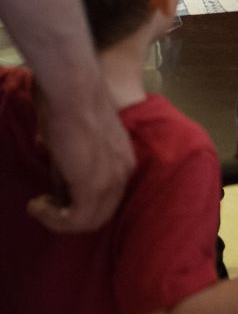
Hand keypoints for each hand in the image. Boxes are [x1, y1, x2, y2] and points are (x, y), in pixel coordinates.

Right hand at [27, 78, 134, 232]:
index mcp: (123, 161)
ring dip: (58, 221)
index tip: (52, 199)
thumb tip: (60, 198)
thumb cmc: (70, 109)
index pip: (106, 200)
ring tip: (37, 205)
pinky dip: (54, 219)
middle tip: (43, 205)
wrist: (73, 92)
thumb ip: (71, 176)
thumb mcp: (72, 149)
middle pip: (100, 215)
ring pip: (89, 222)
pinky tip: (37, 205)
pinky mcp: (95, 185)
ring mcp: (113, 180)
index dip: (78, 206)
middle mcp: (124, 173)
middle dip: (68, 218)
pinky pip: (77, 219)